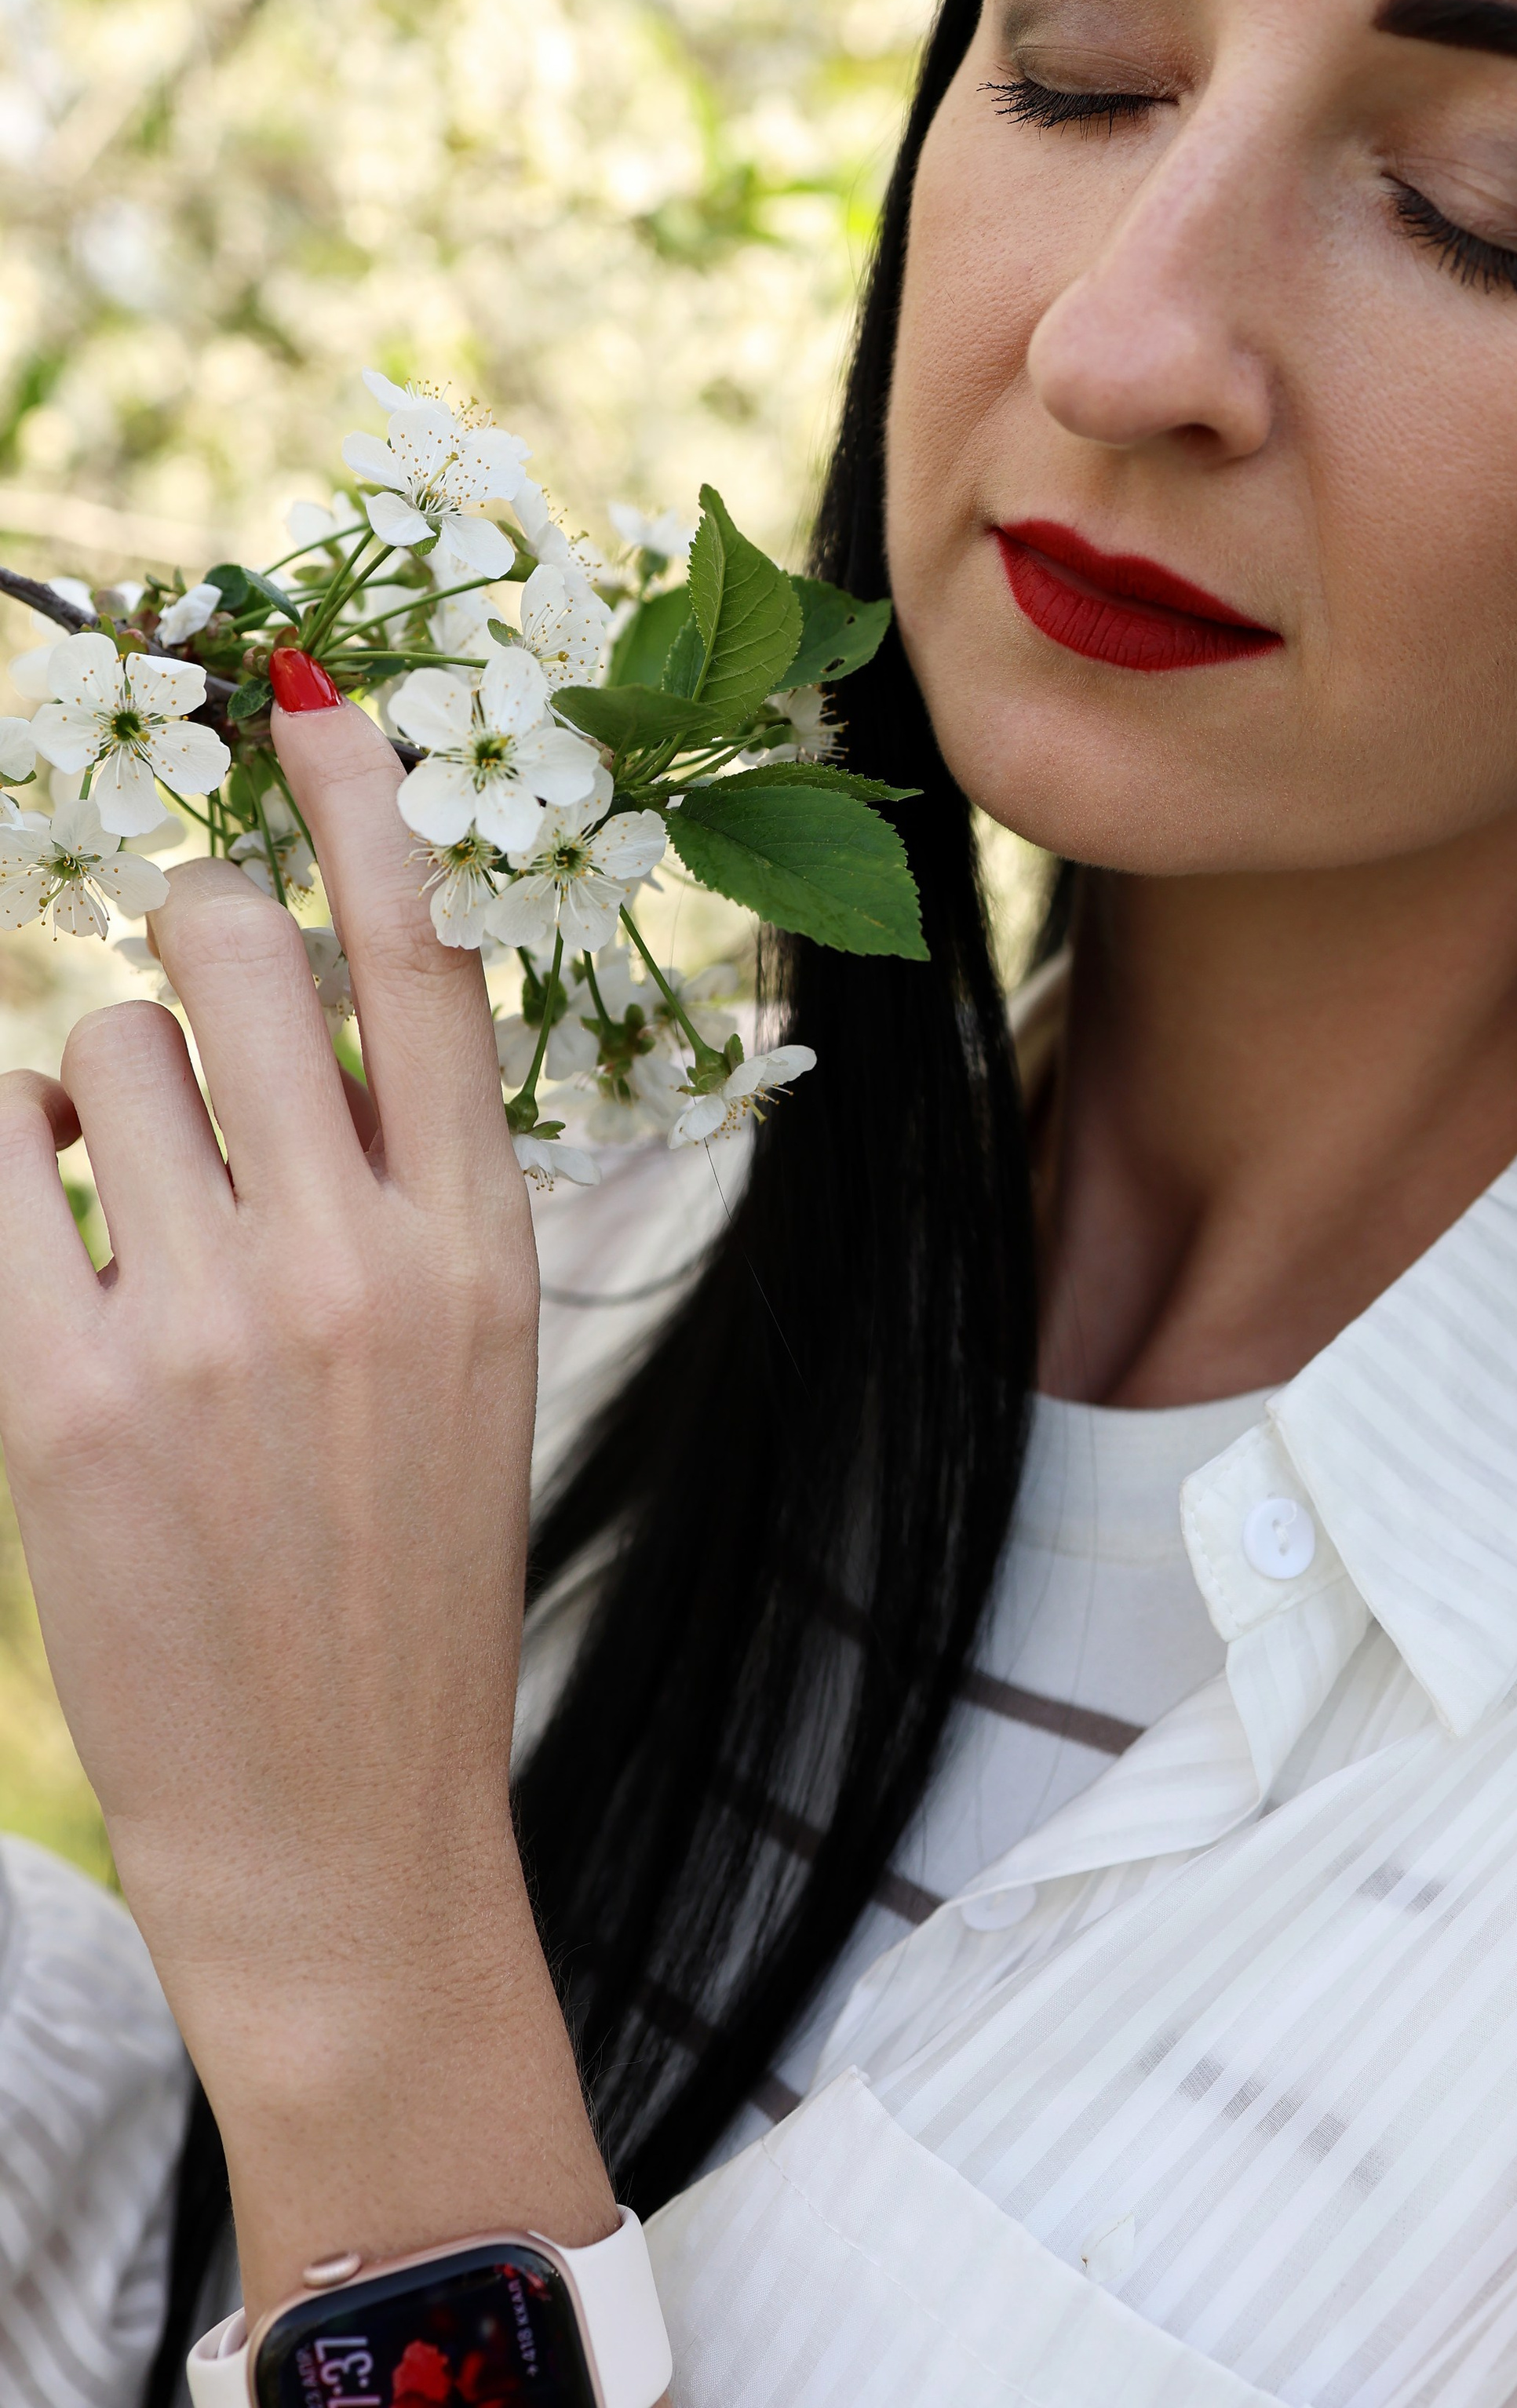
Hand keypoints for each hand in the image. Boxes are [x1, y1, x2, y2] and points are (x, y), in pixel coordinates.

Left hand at [0, 693, 614, 2322]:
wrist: (345, 1818)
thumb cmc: (399, 1572)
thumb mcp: (467, 1353)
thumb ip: (401, 1178)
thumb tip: (269, 1003)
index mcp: (486, 1237)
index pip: (424, 953)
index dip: (361, 794)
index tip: (302, 680)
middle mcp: (364, 1254)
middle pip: (238, 947)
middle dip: (182, 923)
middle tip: (175, 981)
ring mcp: (216, 1321)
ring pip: (96, 1044)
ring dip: (83, 1078)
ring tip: (114, 1187)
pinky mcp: (67, 1394)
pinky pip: (0, 1156)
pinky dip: (9, 1148)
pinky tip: (48, 1212)